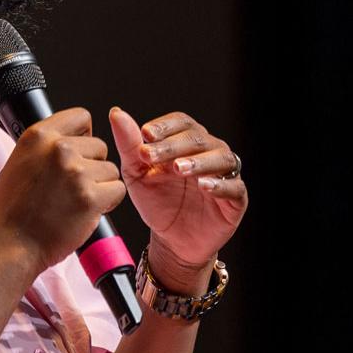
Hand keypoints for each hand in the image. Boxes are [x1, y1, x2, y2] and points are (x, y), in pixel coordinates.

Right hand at [0, 107, 127, 275]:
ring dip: (99, 185)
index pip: (80, 117)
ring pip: (110, 169)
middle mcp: (58, 149)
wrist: (10, 243)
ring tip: (74, 201)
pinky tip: (85, 210)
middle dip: (92, 165)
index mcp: (38, 136)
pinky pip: (117, 190)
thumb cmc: (12, 209)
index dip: (83, 136)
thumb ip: (45, 147)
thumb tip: (70, 140)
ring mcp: (75, 172)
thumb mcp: (19, 161)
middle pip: (99, 146)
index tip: (79, 150)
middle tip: (71, 186)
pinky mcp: (90, 197)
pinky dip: (107, 202)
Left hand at [110, 107, 246, 288]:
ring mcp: (224, 175)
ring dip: (199, 161)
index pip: (181, 123)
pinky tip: (204, 186)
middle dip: (173, 145)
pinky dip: (220, 185)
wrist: (171, 239)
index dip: (164, 126)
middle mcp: (208, 152)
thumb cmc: (156, 201)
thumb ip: (129, 145)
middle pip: (197, 138)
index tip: (145, 134)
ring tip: (178, 169)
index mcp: (185, 142)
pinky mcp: (235, 199)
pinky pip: (234, 187)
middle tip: (151, 155)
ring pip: (221, 158)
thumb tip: (116, 113)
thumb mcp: (136, 173)